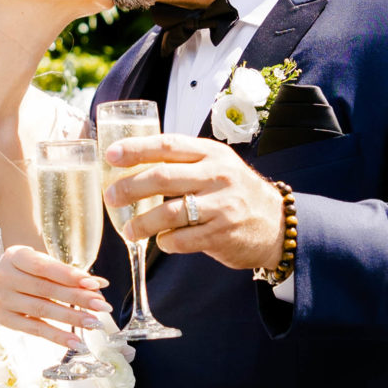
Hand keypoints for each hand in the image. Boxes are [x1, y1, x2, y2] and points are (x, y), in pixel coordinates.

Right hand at [0, 244, 108, 349]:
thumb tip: (99, 285)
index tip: (95, 284)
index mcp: (15, 256)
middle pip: (46, 289)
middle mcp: (5, 277)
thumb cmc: (24, 273)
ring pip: (43, 310)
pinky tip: (76, 342)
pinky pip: (35, 330)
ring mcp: (3, 300)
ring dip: (72, 318)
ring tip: (95, 323)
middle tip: (102, 305)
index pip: (45, 267)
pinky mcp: (6, 320)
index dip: (70, 276)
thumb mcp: (38, 264)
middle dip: (78, 298)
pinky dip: (58, 336)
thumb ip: (65, 273)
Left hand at [102, 134, 286, 272]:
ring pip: (169, 213)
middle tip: (111, 197)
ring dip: (142, 223)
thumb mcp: (216, 166)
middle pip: (163, 177)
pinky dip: (165, 242)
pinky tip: (162, 241)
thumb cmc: (236, 193)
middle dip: (130, 188)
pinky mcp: (221, 234)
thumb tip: (132, 163)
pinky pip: (182, 239)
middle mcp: (217, 175)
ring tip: (128, 230)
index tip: (110, 155)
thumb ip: (184, 162)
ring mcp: (221, 205)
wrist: (277, 225)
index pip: (168, 145)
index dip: (136, 149)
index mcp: (211, 153)